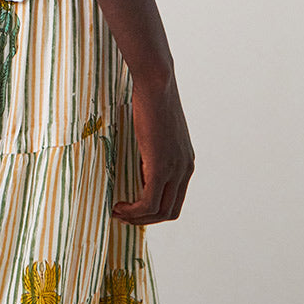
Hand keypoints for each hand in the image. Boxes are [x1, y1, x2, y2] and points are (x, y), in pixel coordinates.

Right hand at [111, 72, 194, 224]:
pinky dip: (134, 211)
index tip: (132, 207)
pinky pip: (149, 202)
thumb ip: (152, 146)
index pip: (175, 199)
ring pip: (160, 211)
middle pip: (170, 211)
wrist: (156, 83)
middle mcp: (186, 168)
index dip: (154, 210)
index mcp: (186, 161)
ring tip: (117, 212)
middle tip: (122, 214)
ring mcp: (176, 169)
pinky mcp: (161, 167)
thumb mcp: (156, 129)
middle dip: (145, 219)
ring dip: (137, 218)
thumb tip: (137, 154)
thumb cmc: (151, 98)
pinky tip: (119, 205)